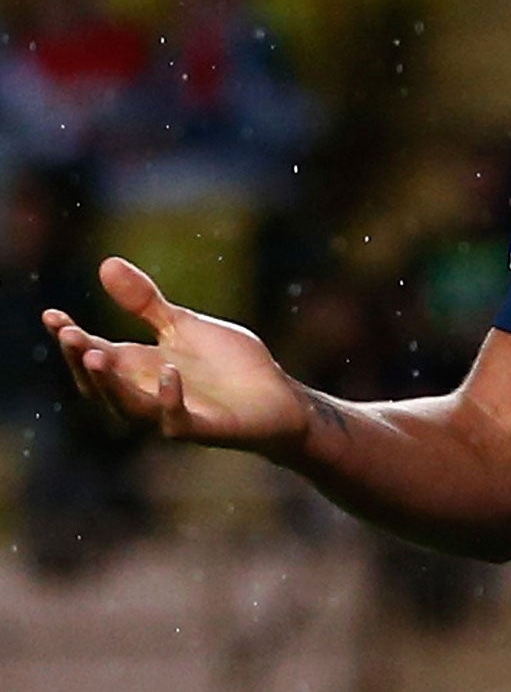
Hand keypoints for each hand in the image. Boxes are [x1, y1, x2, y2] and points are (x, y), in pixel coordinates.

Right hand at [42, 257, 310, 455]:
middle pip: (100, 384)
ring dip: (111, 383)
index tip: (51, 314)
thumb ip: (145, 302)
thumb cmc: (228, 366)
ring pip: (128, 406)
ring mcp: (172, 413)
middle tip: (68, 334)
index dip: (71, 337)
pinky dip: (170, 398)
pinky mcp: (203, 428)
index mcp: (139, 368)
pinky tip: (170, 371)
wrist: (278, 398)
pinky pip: (177, 421)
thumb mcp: (184, 325)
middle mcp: (147, 393)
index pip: (93, 353)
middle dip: (81, 360)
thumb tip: (105, 263)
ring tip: (96, 354)